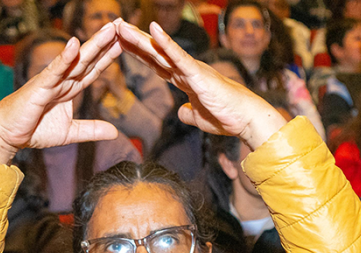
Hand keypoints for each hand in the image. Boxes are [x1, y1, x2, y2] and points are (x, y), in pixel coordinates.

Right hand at [0, 22, 122, 163]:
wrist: (6, 134)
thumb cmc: (33, 129)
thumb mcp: (70, 133)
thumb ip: (91, 130)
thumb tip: (115, 133)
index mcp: (70, 89)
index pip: (93, 69)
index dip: (109, 56)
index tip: (124, 42)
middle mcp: (63, 81)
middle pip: (89, 59)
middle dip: (106, 42)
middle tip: (121, 24)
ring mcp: (52, 81)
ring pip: (76, 60)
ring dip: (93, 44)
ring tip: (109, 29)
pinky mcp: (40, 86)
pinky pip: (55, 70)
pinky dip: (65, 57)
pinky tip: (75, 44)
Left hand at [115, 21, 286, 149]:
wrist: (246, 119)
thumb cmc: (227, 117)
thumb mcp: (200, 117)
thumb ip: (189, 113)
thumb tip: (182, 113)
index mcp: (184, 79)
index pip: (156, 63)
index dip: (139, 53)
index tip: (121, 44)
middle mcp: (186, 69)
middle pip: (154, 52)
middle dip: (134, 40)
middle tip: (115, 25)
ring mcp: (191, 68)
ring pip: (161, 51)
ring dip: (140, 38)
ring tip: (122, 25)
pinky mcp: (197, 73)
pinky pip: (177, 55)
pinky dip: (164, 42)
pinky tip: (152, 29)